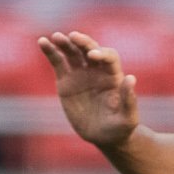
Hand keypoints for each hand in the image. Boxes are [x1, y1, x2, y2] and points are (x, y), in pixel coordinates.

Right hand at [36, 31, 139, 149]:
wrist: (102, 137)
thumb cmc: (119, 129)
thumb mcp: (127, 119)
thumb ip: (129, 100)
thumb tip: (131, 78)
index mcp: (113, 76)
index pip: (109, 57)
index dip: (102, 53)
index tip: (93, 56)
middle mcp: (97, 70)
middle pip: (90, 49)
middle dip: (82, 42)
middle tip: (73, 36)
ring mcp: (80, 74)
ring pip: (72, 53)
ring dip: (65, 43)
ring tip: (55, 37)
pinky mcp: (65, 81)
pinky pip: (57, 62)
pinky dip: (50, 51)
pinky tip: (42, 42)